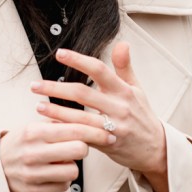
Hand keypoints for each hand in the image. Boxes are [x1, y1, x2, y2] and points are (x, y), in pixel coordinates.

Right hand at [0, 117, 112, 191]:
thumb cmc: (20, 145)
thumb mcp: (33, 127)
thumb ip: (58, 125)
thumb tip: (90, 120)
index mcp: (34, 132)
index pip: (74, 129)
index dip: (96, 131)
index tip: (108, 133)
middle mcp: (33, 153)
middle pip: (79, 150)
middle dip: (84, 148)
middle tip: (80, 147)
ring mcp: (33, 174)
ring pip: (74, 170)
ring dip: (73, 165)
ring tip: (61, 161)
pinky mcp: (34, 191)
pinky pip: (64, 186)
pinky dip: (63, 179)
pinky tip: (53, 173)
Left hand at [31, 42, 168, 191]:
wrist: (156, 148)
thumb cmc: (142, 115)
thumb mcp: (137, 89)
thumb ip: (125, 66)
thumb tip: (122, 43)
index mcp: (123, 90)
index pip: (99, 70)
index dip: (78, 61)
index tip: (59, 54)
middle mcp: (118, 107)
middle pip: (83, 93)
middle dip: (57, 88)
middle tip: (35, 85)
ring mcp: (113, 127)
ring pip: (80, 118)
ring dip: (57, 112)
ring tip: (38, 106)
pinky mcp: (107, 144)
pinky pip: (83, 137)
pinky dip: (66, 131)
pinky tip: (50, 127)